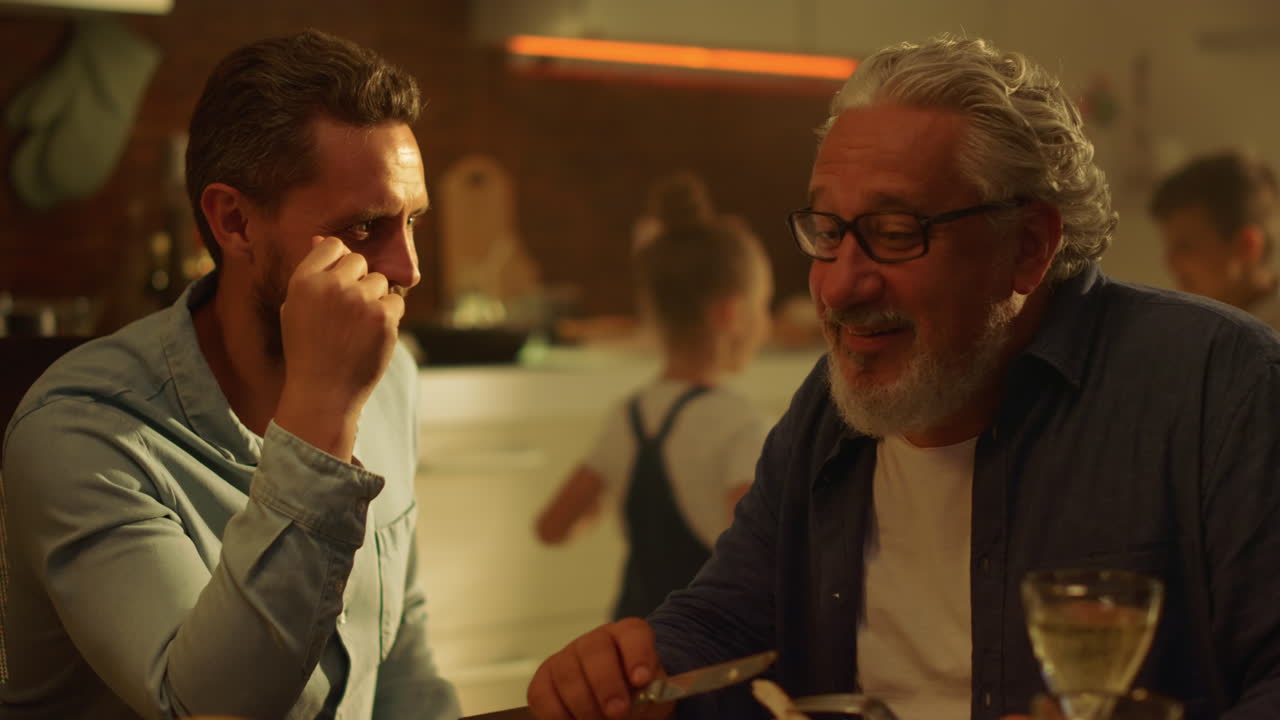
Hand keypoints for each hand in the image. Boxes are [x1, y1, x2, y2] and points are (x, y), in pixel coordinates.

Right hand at [274, 236, 404, 459]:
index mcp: (304, 280)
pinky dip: (388, 318)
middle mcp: (332, 285)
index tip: (338, 284)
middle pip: (360, 261)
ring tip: (357, 329)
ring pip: (380, 282)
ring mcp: (360, 300)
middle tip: (348, 313)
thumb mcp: (295, 308)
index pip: (333, 246)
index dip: (339, 263)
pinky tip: (371, 337)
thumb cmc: (307, 350)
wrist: (323, 393)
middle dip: (358, 281)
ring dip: (374, 300)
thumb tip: (321, 240)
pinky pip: (395, 302)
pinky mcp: (384, 317)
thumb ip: (312, 273)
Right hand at [528, 618, 672, 719]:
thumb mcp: (652, 695)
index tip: (642, 680)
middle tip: (617, 711)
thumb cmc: (635, 696)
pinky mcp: (544, 680)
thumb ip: (651, 695)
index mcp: (627, 637)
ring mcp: (566, 658)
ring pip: (567, 673)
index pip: (633, 633)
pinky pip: (543, 695)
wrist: (616, 705)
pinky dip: (559, 715)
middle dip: (606, 684)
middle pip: (595, 651)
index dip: (638, 654)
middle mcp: (595, 642)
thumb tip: (641, 701)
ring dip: (584, 705)